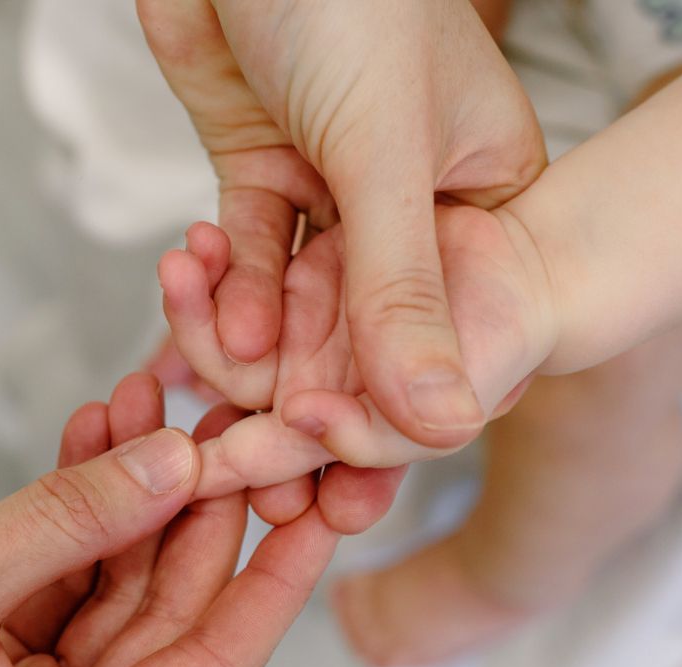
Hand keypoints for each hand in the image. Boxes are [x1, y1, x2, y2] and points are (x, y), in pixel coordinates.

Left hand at [160, 206, 555, 498]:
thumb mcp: (386, 141)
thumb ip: (406, 286)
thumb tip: (440, 427)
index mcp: (492, 192)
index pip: (445, 346)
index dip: (386, 435)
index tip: (331, 509)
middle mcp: (423, 208)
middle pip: (363, 344)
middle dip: (298, 417)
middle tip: (228, 471)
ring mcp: (345, 191)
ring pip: (298, 306)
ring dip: (242, 341)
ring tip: (194, 343)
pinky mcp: (276, 169)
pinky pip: (251, 254)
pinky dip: (221, 277)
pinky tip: (189, 265)